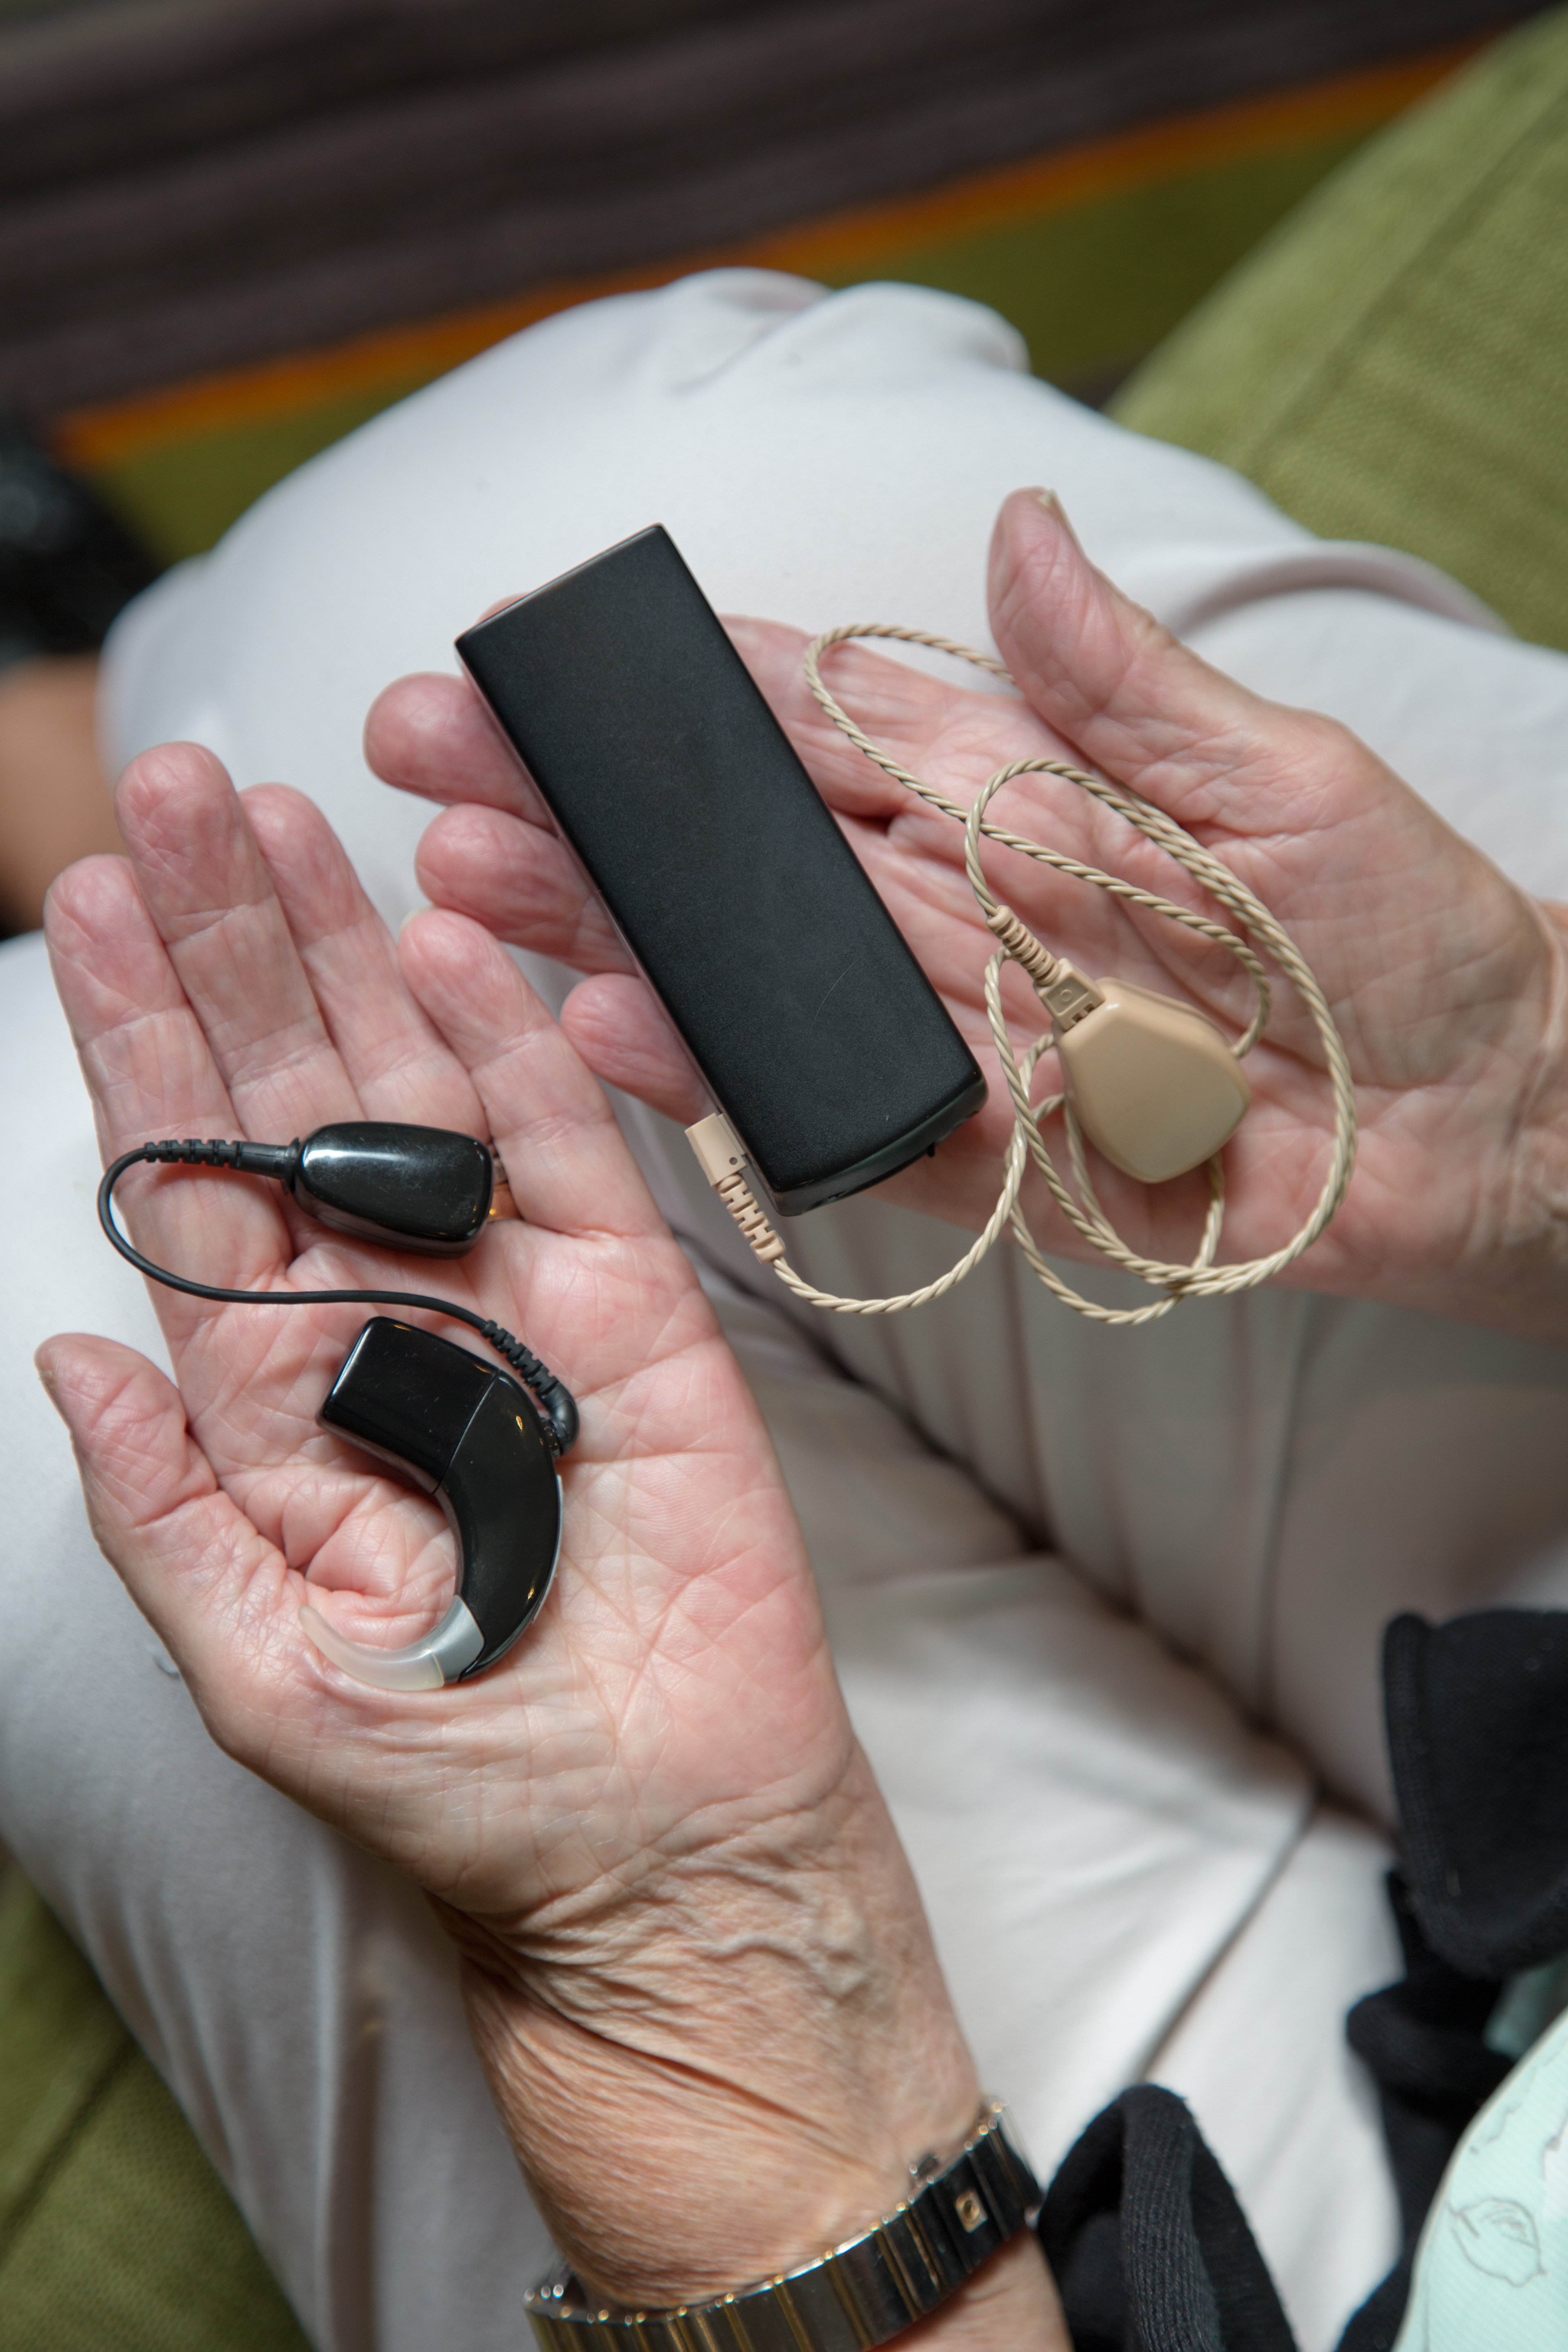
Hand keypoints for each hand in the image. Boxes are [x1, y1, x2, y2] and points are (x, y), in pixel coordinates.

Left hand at [38, 746, 1063, 2341]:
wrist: (650, 1841)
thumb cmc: (453, 1778)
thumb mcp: (254, 1666)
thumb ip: (159, 1508)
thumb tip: (66, 1359)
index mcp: (280, 1394)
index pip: (193, 1179)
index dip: (141, 1041)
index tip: (99, 906)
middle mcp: (390, 1321)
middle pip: (295, 1099)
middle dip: (230, 948)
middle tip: (181, 798)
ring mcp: (518, 1306)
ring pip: (420, 1097)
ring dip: (348, 959)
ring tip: (284, 826)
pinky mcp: (638, 1317)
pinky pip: (570, 1163)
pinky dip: (514, 1055)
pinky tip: (450, 950)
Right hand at [369, 490, 1567, 1339]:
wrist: (1484, 1116)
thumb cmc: (1401, 931)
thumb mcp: (1277, 777)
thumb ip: (1126, 685)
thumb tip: (1019, 532)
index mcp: (1018, 797)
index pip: (823, 726)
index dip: (692, 689)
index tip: (555, 649)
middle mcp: (957, 914)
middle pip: (746, 859)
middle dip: (591, 813)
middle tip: (435, 766)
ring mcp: (956, 1040)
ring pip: (756, 988)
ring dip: (612, 940)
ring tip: (471, 893)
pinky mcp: (981, 1162)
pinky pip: (835, 1130)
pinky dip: (730, 1092)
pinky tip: (615, 1033)